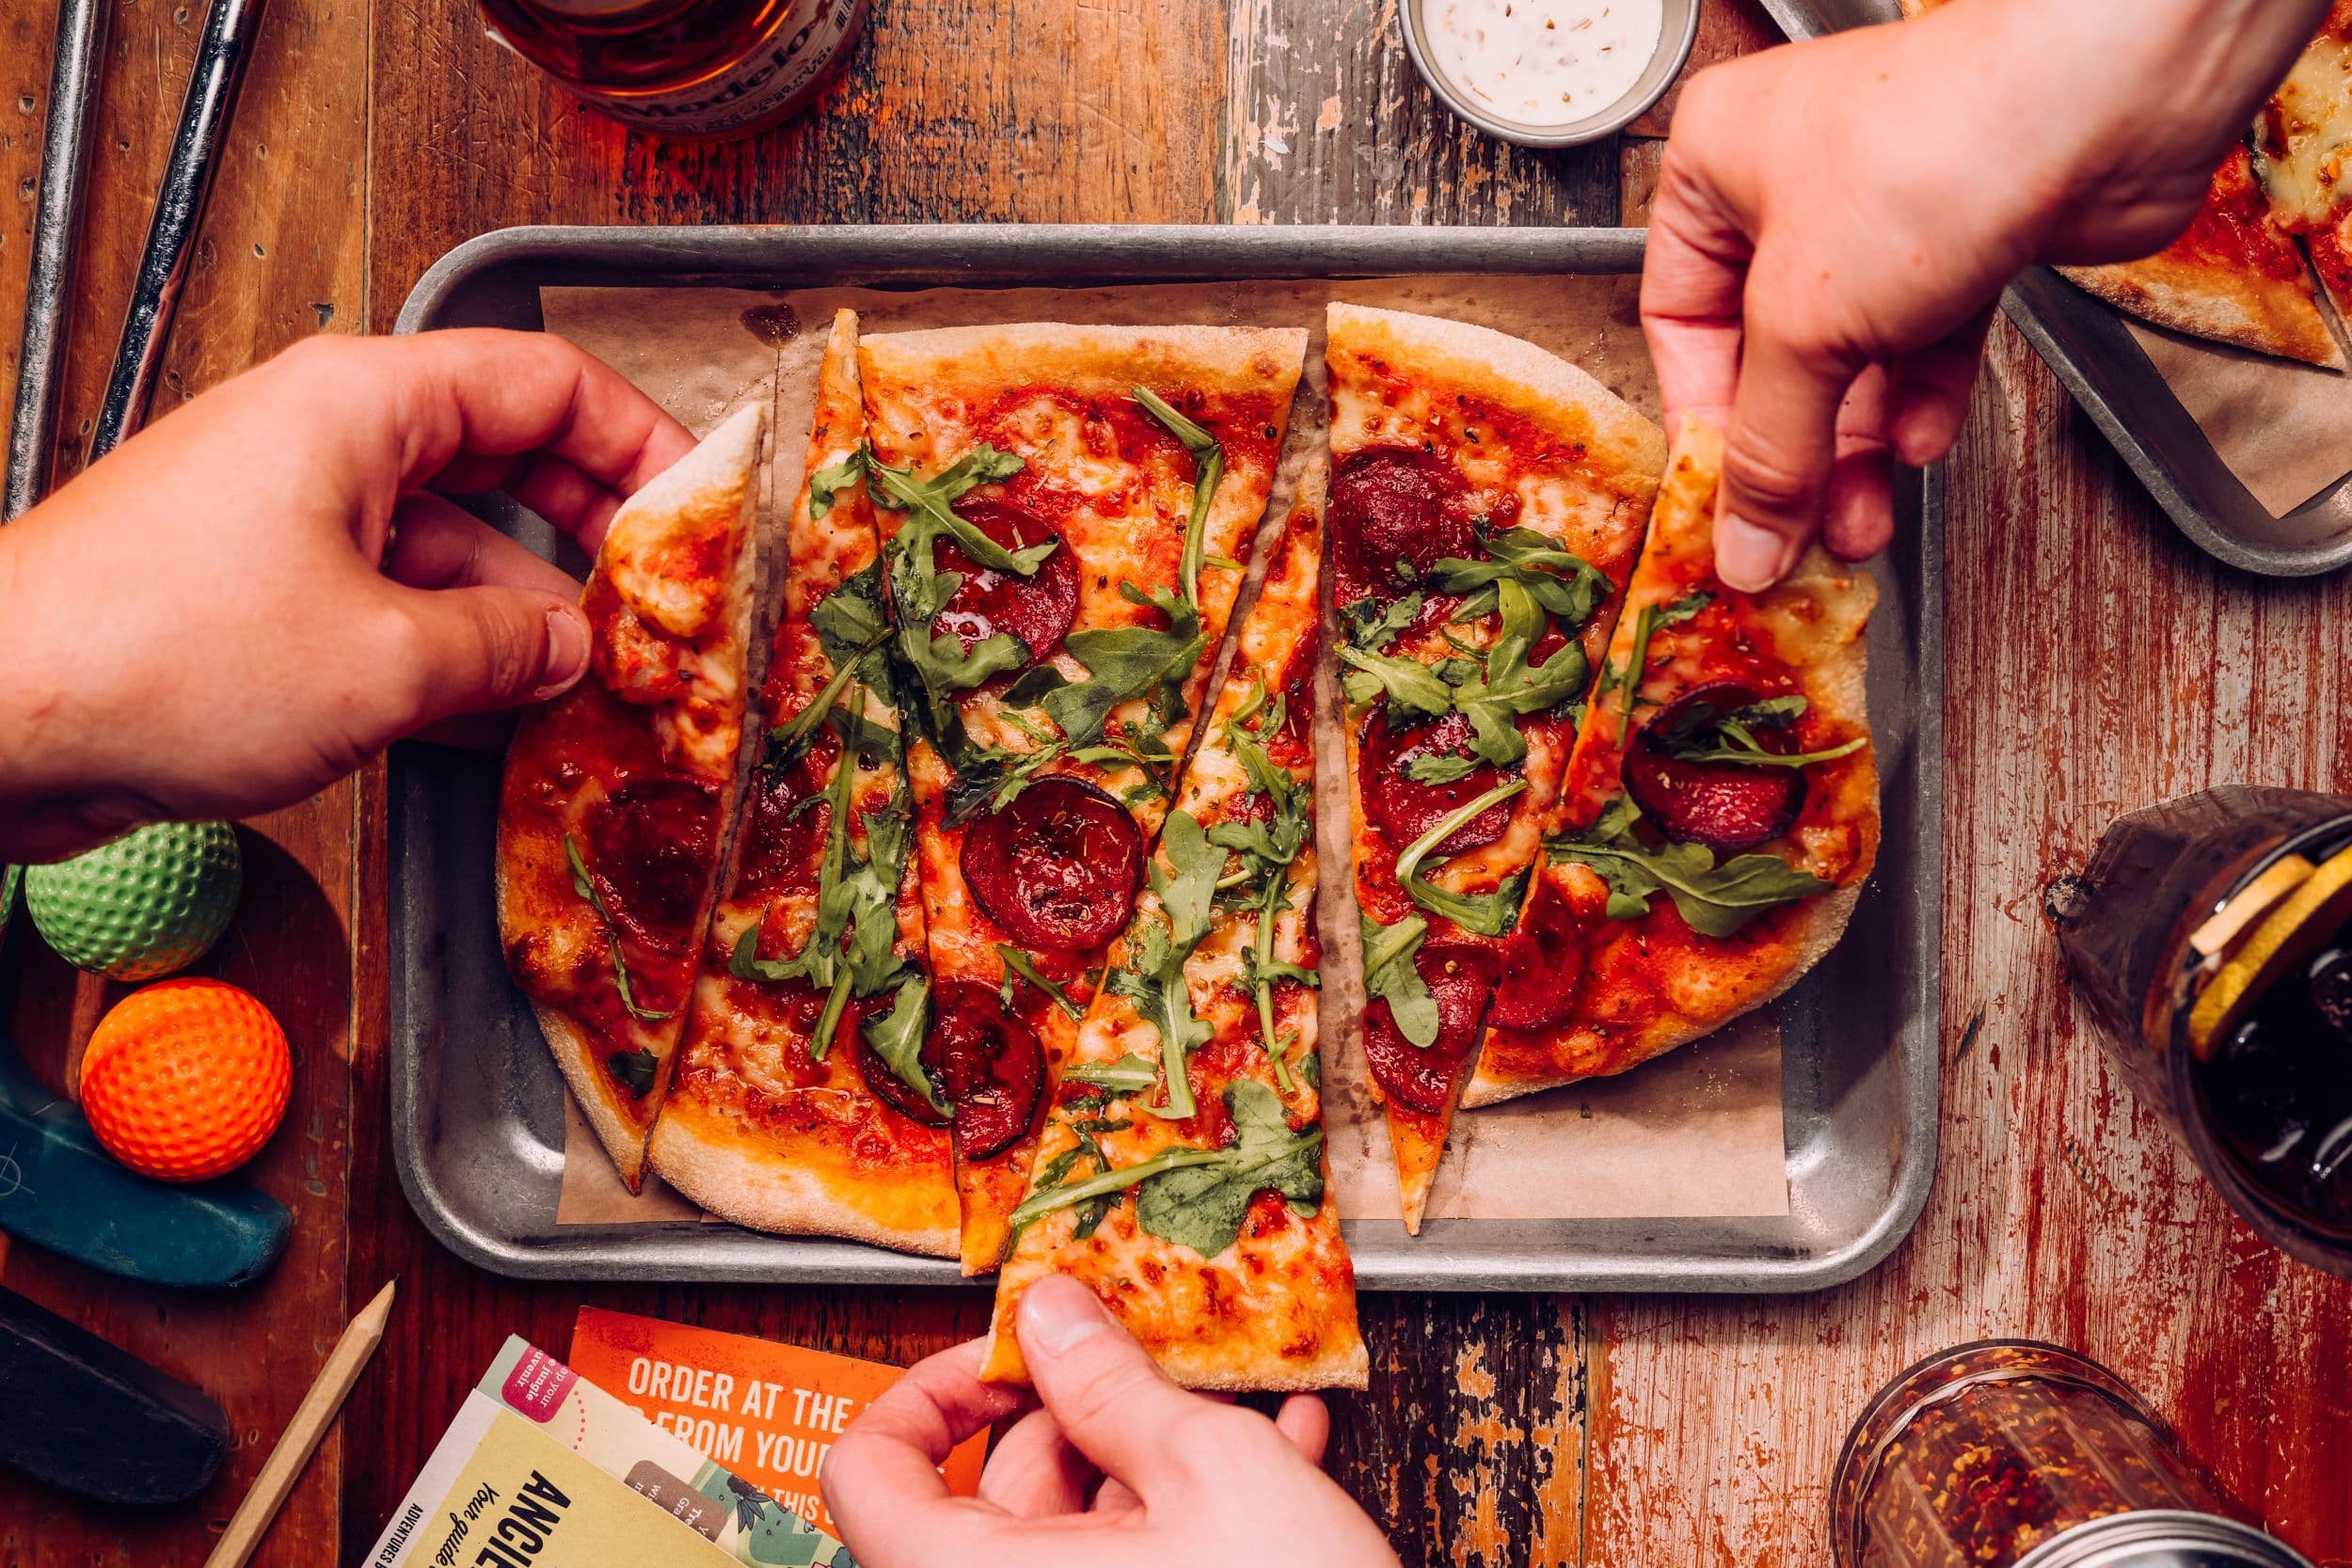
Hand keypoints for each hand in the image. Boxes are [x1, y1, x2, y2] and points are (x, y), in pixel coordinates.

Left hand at [0, 330, 692, 860]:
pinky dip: (455, 658)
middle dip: (594, 543)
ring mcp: (294, 521)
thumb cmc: (161, 652)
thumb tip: (571, 649)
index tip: (702, 509)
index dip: (644, 441)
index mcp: (366, 405)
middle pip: (508, 465)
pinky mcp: (262, 597)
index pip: (547, 382)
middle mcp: (332, 445)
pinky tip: (509, 722)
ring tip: (601, 690)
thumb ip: (508, 648)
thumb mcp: (387, 662)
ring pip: (453, 551)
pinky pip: (392, 609)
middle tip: (663, 612)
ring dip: (526, 620)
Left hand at [822, 1276, 1400, 1567]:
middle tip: (1147, 1362)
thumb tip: (1051, 1316)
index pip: (864, 1471)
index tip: (1012, 1355)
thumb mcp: (1211, 1472)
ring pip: (1064, 1543)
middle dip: (1076, 1416)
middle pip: (984, 1501)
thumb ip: (1112, 1383)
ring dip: (1143, 1466)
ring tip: (1233, 1412)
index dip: (932, 1391)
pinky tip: (1268, 1473)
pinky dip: (1174, 1529)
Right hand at [1642, 0, 2331, 588]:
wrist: (2104, 99)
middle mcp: (1793, 179)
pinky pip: (1922, 338)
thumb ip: (1768, 447)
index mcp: (1716, 164)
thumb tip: (1739, 541)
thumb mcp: (1806, 324)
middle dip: (1794, 451)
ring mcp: (1883, 207)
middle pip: (1770, 352)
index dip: (1704, 424)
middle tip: (1796, 532)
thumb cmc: (1935, 147)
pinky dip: (1920, 397)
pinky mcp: (1966, 234)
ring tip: (1862, 516)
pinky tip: (1922, 438)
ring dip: (1856, 446)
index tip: (1723, 505)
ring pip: (1850, 356)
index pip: (1682, 326)